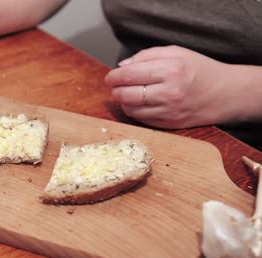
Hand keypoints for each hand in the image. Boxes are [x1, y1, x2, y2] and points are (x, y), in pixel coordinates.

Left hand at [105, 45, 243, 128]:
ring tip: (125, 93)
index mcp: (171, 70)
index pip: (130, 74)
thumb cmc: (199, 70)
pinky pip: (140, 120)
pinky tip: (137, 103)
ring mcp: (169, 111)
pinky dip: (133, 111)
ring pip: (131, 109)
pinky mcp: (169, 125)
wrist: (225, 94)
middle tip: (114, 85)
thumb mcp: (176, 52)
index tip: (111, 76)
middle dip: (115, 90)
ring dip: (122, 101)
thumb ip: (147, 56)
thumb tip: (122, 66)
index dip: (114, 76)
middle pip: (126, 94)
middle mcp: (169, 92)